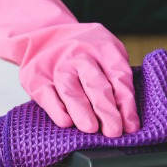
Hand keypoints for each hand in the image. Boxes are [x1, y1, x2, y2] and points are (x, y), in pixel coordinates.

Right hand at [0, 0, 139, 136]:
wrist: (43, 35)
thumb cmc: (83, 52)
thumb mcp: (106, 53)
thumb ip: (117, 79)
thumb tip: (128, 119)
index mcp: (104, 49)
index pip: (118, 78)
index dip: (125, 104)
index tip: (130, 127)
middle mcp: (80, 56)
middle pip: (95, 84)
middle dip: (106, 110)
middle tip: (113, 131)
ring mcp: (57, 67)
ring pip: (70, 89)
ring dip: (81, 110)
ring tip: (91, 129)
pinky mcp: (36, 78)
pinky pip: (47, 93)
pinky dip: (56, 108)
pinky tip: (66, 122)